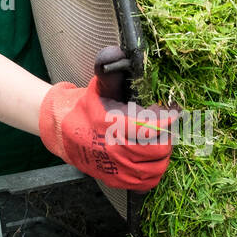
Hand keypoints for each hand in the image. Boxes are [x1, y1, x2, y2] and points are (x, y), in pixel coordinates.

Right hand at [39, 75, 176, 191]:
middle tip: (166, 127)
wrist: (62, 133)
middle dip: (167, 137)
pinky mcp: (115, 180)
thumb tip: (118, 52)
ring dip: (162, 156)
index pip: (152, 128)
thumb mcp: (98, 87)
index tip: (174, 111)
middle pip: (158, 150)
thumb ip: (110, 71)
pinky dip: (153, 175)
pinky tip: (152, 161)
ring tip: (160, 143)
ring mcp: (116, 168)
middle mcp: (115, 149)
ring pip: (155, 169)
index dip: (168, 120)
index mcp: (113, 125)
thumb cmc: (85, 108)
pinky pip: (144, 184)